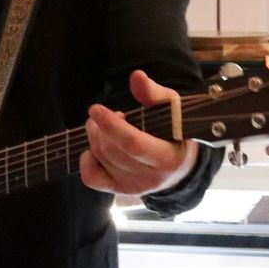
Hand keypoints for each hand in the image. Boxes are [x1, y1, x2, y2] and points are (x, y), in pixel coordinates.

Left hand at [79, 70, 198, 195]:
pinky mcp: (120, 191)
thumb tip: (136, 76)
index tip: (96, 109)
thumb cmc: (176, 132)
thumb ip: (154, 93)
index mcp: (167, 158)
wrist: (181, 167)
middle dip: (100, 128)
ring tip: (101, 125)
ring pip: (103, 160)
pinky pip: (93, 179)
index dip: (111, 125)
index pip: (133, 144)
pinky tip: (94, 149)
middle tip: (103, 114)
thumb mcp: (172, 109)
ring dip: (94, 137)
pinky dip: (87, 161)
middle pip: (112, 150)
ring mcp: (133, 186)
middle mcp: (150, 177)